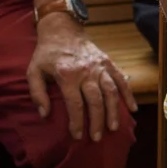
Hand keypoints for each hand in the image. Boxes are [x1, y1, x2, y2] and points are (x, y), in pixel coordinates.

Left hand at [28, 17, 137, 141]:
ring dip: (113, 111)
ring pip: (110, 92)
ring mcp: (99, 66)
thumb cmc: (47, 54)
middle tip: (97, 138)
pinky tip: (132, 108)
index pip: (75, 104)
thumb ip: (37, 93)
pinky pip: (121, 79)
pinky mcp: (108, 62)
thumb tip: (45, 114)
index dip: (77, 122)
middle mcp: (86, 71)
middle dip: (97, 121)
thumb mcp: (33, 71)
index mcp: (67, 75)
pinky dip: (128, 94)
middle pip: (95, 101)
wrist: (62, 29)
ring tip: (113, 128)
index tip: (77, 136)